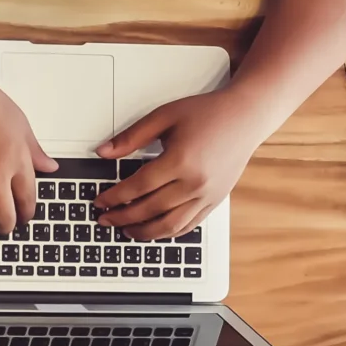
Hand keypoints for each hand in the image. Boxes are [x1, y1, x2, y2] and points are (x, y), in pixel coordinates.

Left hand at [94, 85, 276, 238]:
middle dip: (123, 218)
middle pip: (151, 209)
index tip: (100, 202)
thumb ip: (132, 136)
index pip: (138, 187)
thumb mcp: (164, 116)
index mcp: (180, 160)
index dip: (115, 197)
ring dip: (145, 232)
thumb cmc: (208, 113)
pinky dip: (169, 232)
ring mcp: (208, 195)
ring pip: (170, 225)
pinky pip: (189, 225)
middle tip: (105, 219)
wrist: (245, 117)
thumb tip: (103, 152)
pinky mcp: (216, 200)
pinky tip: (154, 230)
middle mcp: (195, 182)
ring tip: (126, 230)